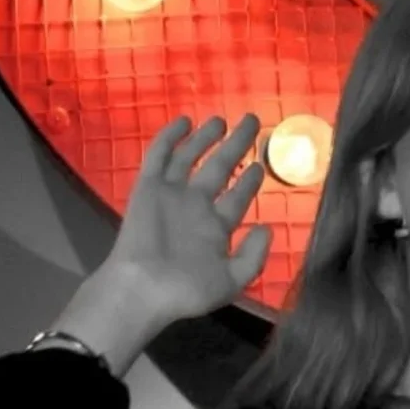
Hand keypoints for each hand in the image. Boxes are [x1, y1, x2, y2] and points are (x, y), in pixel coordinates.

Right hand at [105, 114, 270, 322]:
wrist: (143, 288)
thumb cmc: (187, 289)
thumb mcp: (232, 280)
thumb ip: (254, 256)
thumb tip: (266, 228)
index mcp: (216, 227)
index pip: (238, 197)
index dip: (250, 181)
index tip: (260, 165)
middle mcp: (196, 206)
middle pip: (220, 167)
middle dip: (236, 145)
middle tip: (252, 122)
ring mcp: (171, 194)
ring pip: (191, 156)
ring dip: (205, 137)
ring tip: (221, 120)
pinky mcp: (148, 187)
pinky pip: (159, 156)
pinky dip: (170, 138)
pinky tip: (185, 121)